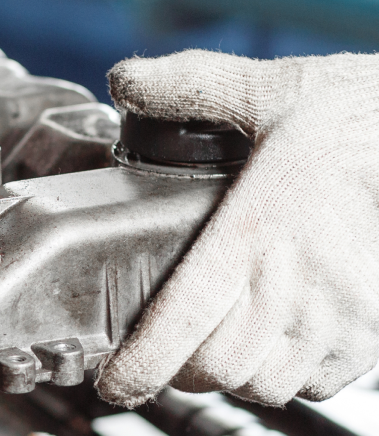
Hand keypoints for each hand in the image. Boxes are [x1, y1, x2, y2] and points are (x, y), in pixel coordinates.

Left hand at [97, 49, 378, 406]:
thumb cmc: (361, 116)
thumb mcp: (270, 88)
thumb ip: (191, 84)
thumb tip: (125, 80)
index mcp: (257, 230)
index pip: (182, 321)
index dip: (139, 364)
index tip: (113, 380)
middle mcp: (295, 286)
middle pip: (215, 368)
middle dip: (176, 366)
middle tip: (162, 343)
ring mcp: (340, 318)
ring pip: (263, 385)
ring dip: (229, 373)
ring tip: (212, 341)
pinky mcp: (372, 333)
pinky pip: (315, 385)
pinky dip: (281, 375)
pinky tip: (270, 338)